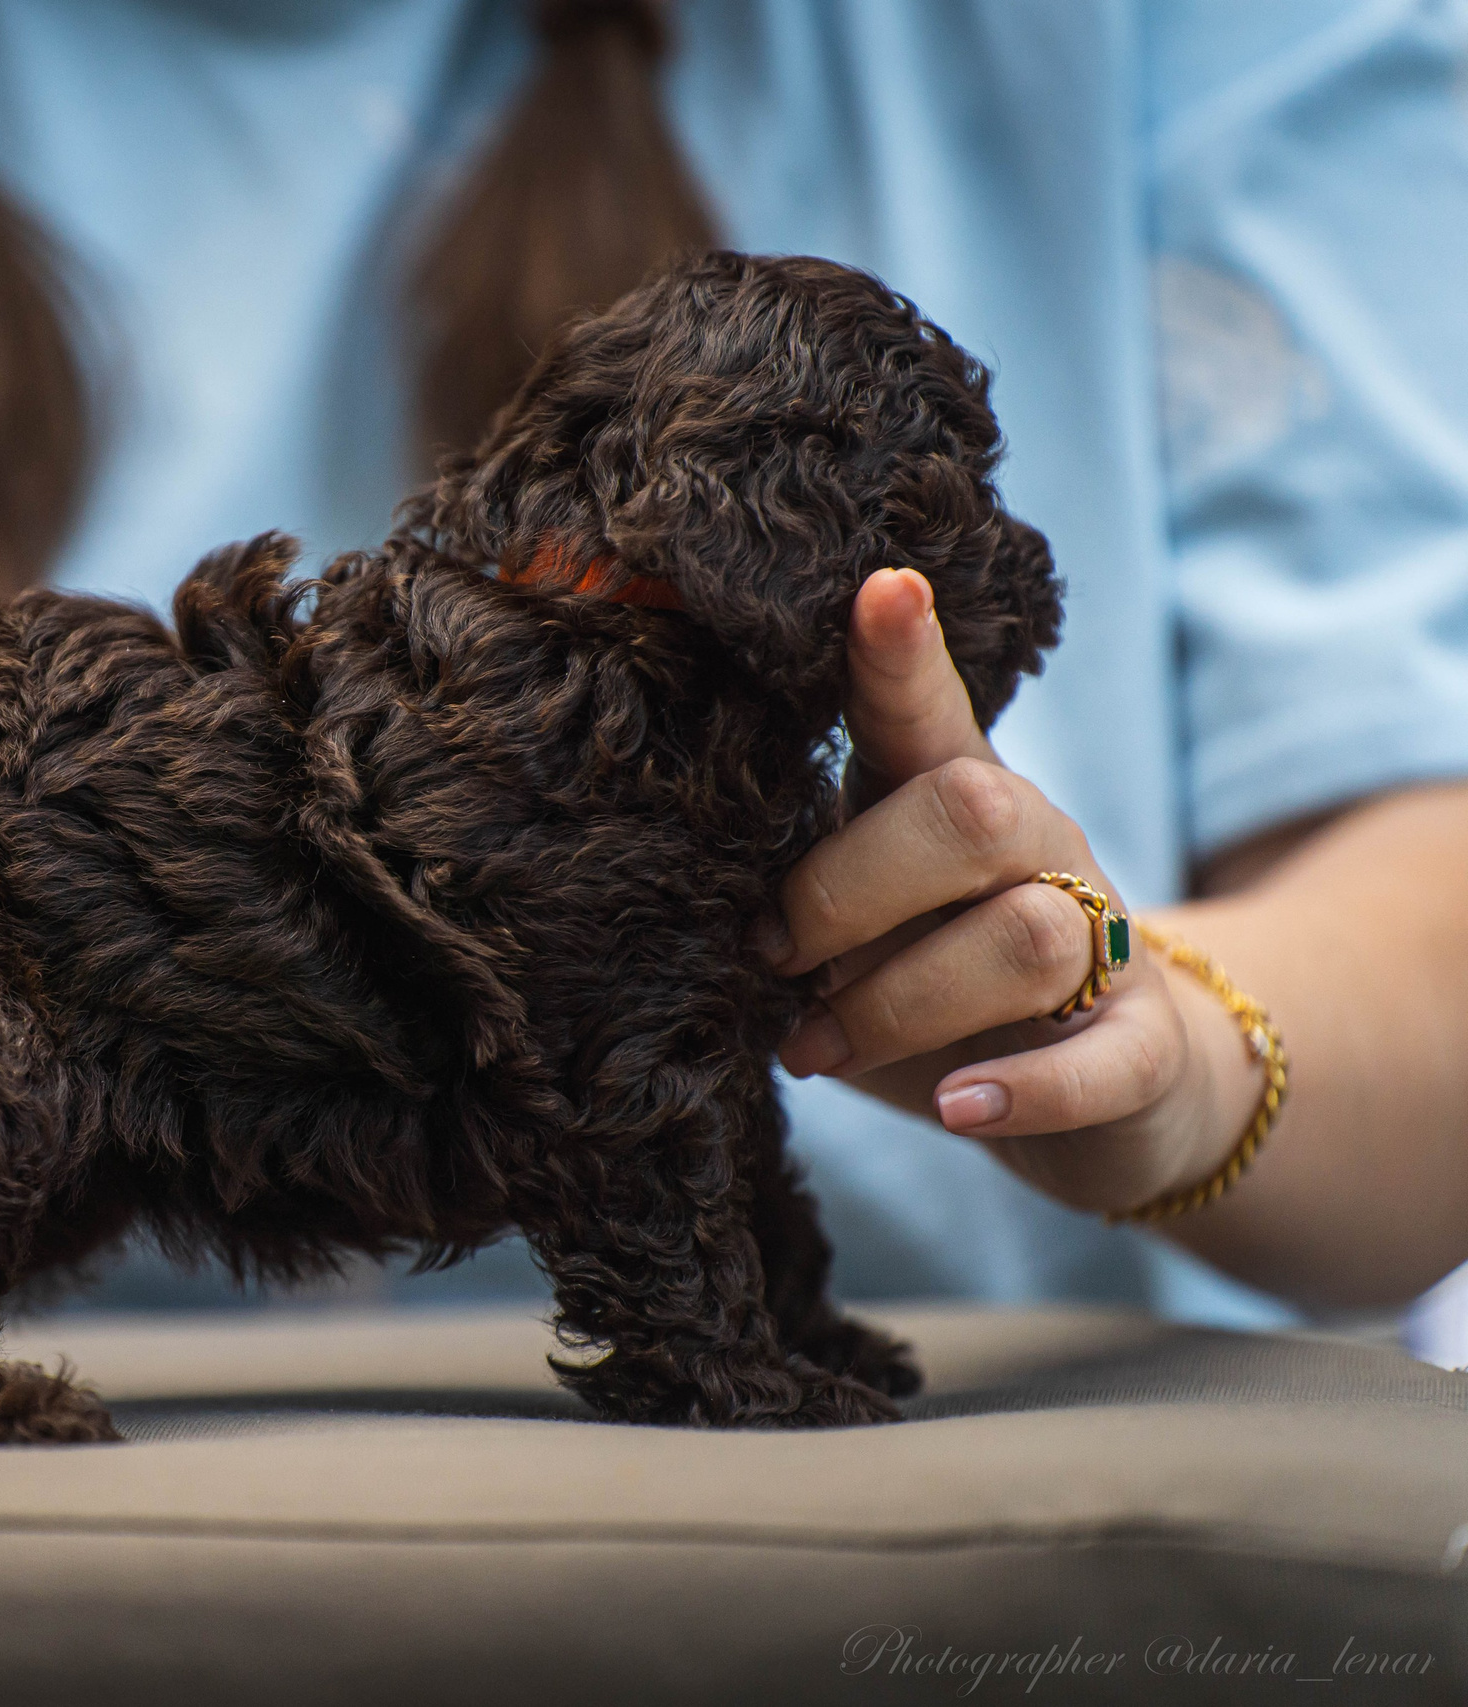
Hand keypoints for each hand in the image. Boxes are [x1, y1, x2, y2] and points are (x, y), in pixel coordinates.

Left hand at [759, 568, 1264, 1217]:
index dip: (900, 655)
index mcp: (952, 798)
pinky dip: (1025, 1089)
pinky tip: (958, 1106)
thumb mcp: (862, 916)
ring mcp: (1104, 946)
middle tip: (772, 957)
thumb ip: (803, 878)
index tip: (877, 588)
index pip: (924, 711)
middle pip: (968, 813)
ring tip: (815, 1050)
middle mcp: (1038, 849)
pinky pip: (1101, 1061)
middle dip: (846, 889)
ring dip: (897, 1003)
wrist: (1112, 1089)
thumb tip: (689, 881)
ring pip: (1023, 935)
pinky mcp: (1143, 1050)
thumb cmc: (939, 979)